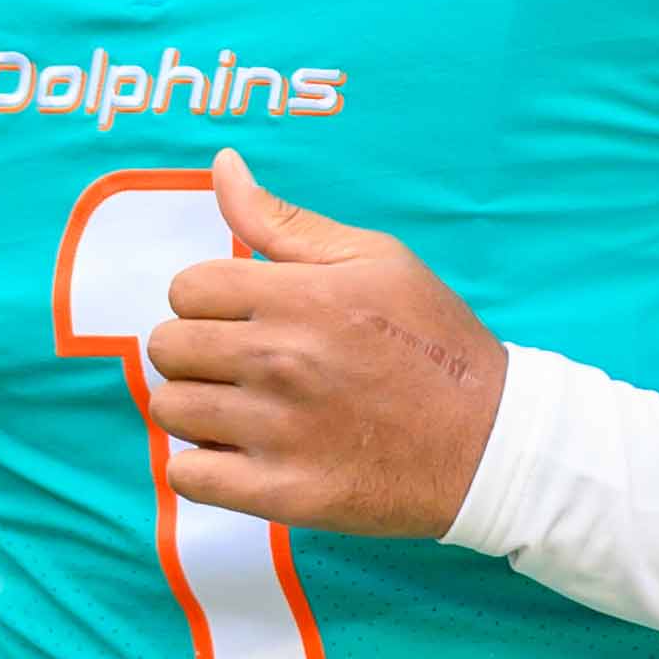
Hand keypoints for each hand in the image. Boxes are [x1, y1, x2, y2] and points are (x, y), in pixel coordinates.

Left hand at [143, 150, 508, 538]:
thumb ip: (285, 222)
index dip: (208, 299)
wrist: (489, 444)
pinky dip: (200, 466)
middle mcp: (282, 360)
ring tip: (239, 409)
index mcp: (302, 297)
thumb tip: (224, 166)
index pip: (188, 287)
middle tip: (240, 363)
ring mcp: (278, 431)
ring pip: (170, 409)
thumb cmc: (434, 342)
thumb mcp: (375, 259)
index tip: (240, 315)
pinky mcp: (281, 493)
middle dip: (196, 350)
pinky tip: (236, 454)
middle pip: (169, 346)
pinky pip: (187, 476)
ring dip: (195, 407)